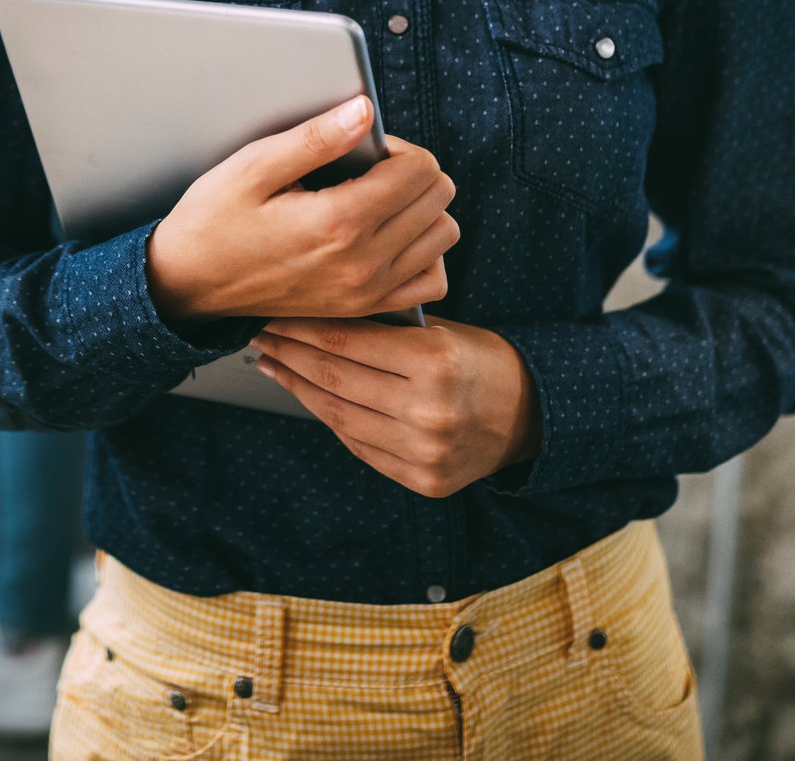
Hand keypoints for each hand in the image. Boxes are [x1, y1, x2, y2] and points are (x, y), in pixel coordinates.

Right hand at [145, 97, 456, 323]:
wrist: (189, 283)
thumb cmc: (213, 222)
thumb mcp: (253, 167)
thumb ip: (314, 139)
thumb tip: (364, 112)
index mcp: (338, 222)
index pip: (419, 170)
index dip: (398, 147)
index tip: (367, 147)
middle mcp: (362, 262)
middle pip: (438, 198)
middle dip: (413, 172)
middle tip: (372, 169)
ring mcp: (367, 291)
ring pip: (442, 236)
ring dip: (423, 209)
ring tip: (381, 199)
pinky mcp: (364, 308)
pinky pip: (430, 281)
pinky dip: (423, 254)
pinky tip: (392, 237)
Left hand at [252, 318, 541, 498]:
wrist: (533, 415)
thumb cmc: (482, 361)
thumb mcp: (442, 331)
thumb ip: (386, 331)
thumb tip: (314, 317)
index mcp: (436, 361)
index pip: (348, 341)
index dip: (303, 327)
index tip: (274, 314)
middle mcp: (430, 410)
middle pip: (335, 379)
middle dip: (291, 354)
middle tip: (262, 335)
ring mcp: (425, 452)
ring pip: (339, 416)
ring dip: (299, 388)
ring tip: (274, 365)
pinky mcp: (424, 481)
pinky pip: (361, 446)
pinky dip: (330, 420)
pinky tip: (310, 397)